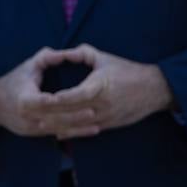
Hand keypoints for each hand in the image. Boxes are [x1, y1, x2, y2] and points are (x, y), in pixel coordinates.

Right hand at [0, 47, 98, 138]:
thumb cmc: (14, 81)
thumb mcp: (28, 66)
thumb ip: (47, 58)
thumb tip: (65, 54)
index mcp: (24, 99)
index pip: (46, 101)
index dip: (64, 101)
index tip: (81, 98)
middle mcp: (27, 117)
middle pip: (54, 118)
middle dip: (75, 117)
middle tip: (95, 112)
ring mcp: (31, 128)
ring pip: (57, 129)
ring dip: (77, 128)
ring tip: (96, 125)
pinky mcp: (35, 134)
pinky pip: (56, 134)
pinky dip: (73, 133)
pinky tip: (88, 131)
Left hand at [43, 44, 173, 133]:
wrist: (154, 89)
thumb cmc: (126, 70)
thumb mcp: (104, 58)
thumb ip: (82, 53)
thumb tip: (64, 52)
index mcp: (101, 86)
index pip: (77, 94)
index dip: (60, 98)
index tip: (45, 98)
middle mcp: (103, 104)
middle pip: (74, 112)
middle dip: (53, 114)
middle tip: (33, 113)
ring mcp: (107, 117)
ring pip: (79, 125)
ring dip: (60, 126)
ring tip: (41, 124)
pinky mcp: (110, 125)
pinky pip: (88, 131)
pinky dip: (73, 132)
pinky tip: (59, 133)